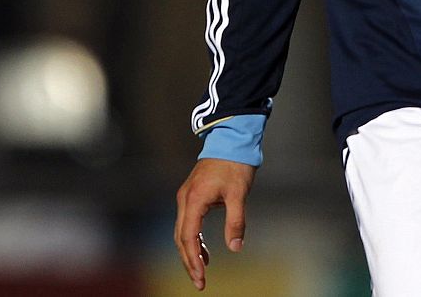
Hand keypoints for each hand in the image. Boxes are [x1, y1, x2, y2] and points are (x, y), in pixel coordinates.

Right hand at [174, 157, 256, 289]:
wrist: (231, 139)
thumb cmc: (235, 164)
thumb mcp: (239, 194)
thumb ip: (236, 221)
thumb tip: (235, 248)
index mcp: (194, 199)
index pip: (188, 237)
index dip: (193, 259)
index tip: (201, 277)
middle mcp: (185, 199)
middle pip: (181, 238)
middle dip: (189, 261)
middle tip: (200, 282)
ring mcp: (186, 196)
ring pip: (182, 231)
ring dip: (190, 252)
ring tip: (202, 270)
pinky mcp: (192, 195)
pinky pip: (187, 222)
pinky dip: (193, 239)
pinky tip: (203, 250)